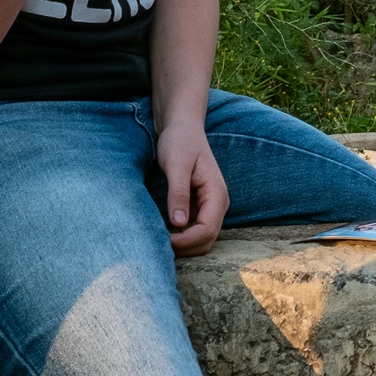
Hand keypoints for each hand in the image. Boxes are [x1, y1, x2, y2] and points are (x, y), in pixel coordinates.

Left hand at [157, 119, 229, 256]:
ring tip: (159, 240)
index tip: (162, 239)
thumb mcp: (176, 164)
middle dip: (185, 247)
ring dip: (184, 245)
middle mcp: (218, 203)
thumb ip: (179, 192)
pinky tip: (164, 232)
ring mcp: (211, 207)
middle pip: (207, 240)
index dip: (186, 240)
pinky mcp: (201, 207)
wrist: (183, 128)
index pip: (207, 229)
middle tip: (157, 243)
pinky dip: (182, 238)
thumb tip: (179, 223)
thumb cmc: (179, 142)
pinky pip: (196, 232)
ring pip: (203, 240)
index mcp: (216, 193)